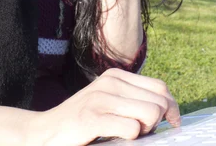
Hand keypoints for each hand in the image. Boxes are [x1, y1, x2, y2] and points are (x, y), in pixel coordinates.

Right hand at [29, 68, 180, 145]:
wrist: (44, 133)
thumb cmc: (82, 123)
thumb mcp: (108, 103)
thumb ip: (133, 100)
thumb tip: (169, 110)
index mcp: (116, 76)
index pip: (160, 88)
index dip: (171, 108)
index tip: (170, 124)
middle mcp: (110, 82)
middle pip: (160, 102)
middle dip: (156, 123)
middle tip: (138, 132)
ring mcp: (101, 98)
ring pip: (151, 114)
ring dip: (144, 131)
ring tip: (126, 135)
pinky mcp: (93, 118)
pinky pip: (133, 129)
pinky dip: (130, 139)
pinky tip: (114, 139)